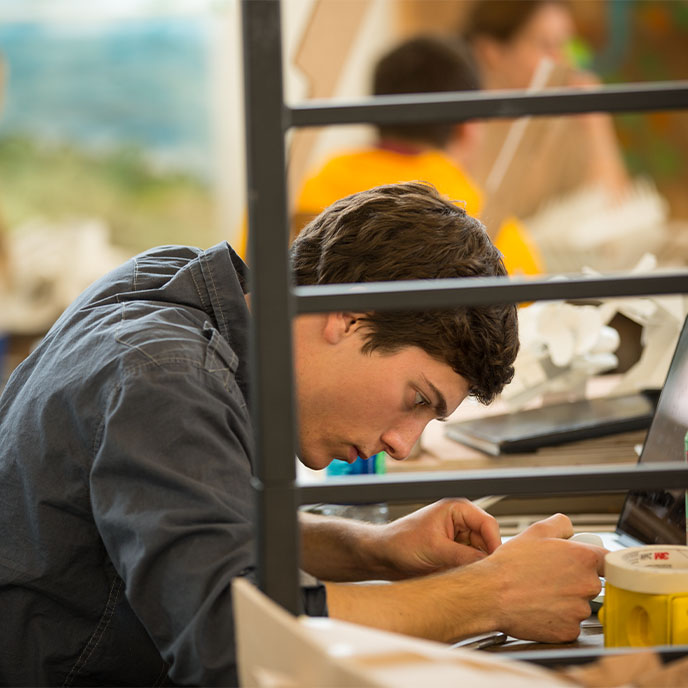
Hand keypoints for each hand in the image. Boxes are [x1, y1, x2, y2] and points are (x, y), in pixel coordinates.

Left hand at [371, 498, 501, 579]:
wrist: (382, 556)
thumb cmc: (401, 543)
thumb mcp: (435, 550)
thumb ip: (464, 557)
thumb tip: (489, 566)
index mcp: (457, 510)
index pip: (488, 525)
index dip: (494, 545)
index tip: (495, 565)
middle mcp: (460, 522)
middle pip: (487, 541)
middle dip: (485, 559)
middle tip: (483, 577)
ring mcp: (458, 539)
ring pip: (481, 555)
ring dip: (476, 568)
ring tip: (465, 577)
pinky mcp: (453, 554)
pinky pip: (470, 565)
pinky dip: (468, 573)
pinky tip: (460, 581)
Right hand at [480, 514, 605, 642]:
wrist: (492, 593)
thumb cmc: (511, 565)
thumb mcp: (536, 531)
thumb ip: (561, 524)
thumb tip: (570, 529)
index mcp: (584, 558)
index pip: (609, 561)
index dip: (597, 562)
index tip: (587, 564)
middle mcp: (587, 585)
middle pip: (592, 583)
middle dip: (574, 580)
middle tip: (549, 577)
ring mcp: (579, 610)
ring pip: (579, 605)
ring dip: (565, 600)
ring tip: (539, 592)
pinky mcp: (569, 631)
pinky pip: (569, 624)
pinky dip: (558, 619)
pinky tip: (540, 608)